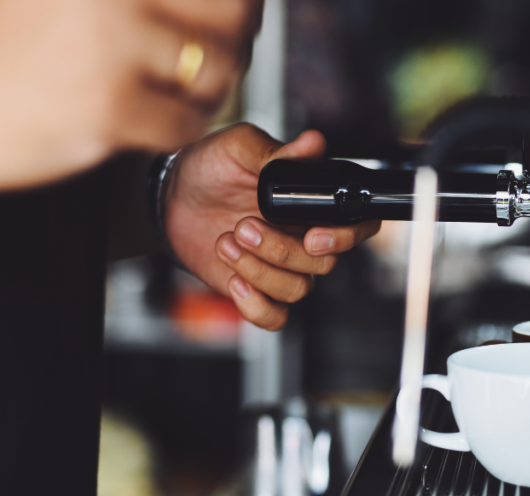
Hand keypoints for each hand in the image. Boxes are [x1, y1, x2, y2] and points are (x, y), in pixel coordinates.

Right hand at [0, 0, 259, 203]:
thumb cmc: (7, 48)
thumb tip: (234, 5)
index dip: (239, 2)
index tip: (241, 15)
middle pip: (227, 17)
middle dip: (234, 44)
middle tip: (219, 57)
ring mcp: (109, 49)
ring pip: (214, 72)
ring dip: (209, 90)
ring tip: (178, 91)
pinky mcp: (109, 109)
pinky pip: (184, 124)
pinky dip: (177, 128)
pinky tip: (151, 120)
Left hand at [165, 123, 381, 329]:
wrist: (170, 199)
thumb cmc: (210, 168)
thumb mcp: (238, 147)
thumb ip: (276, 151)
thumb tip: (314, 143)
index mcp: (313, 203)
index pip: (359, 226)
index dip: (347, 237)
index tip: (312, 235)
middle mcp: (306, 238)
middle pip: (323, 263)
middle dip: (281, 249)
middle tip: (244, 225)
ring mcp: (283, 267)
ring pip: (298, 289)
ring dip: (259, 270)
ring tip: (227, 242)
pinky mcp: (258, 290)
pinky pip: (276, 317)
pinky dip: (256, 306)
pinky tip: (234, 280)